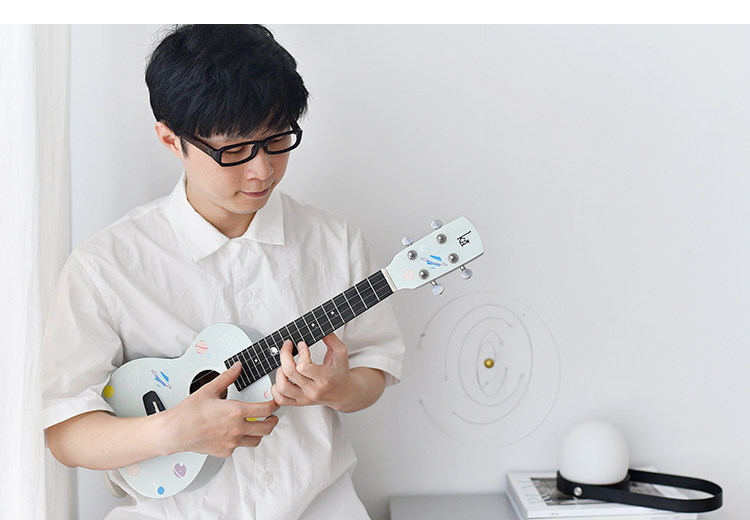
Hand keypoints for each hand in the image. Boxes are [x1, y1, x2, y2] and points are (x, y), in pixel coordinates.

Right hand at [164, 362, 279, 457]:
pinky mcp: (225, 451)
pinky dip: (242, 440)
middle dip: (273, 421)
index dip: (274, 405)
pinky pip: (240, 447)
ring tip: (257, 424)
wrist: (174, 432)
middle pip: (267, 428)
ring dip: (260, 432)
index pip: (266, 409)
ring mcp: (231, 442)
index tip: (274, 402)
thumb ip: (227, 377)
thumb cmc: (189, 412)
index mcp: (236, 412)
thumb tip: (237, 367)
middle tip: (273, 416)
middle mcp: (236, 429)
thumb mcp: (209, 389)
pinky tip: (237, 433)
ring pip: (256, 440)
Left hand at [271, 333, 356, 409]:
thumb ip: (330, 338)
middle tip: (287, 346)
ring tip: (285, 365)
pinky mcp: (300, 402)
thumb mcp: (340, 352)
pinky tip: (282, 378)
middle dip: (285, 355)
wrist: (344, 392)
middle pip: (290, 373)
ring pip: (282, 387)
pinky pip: (281, 400)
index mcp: (324, 378)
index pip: (304, 366)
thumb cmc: (341, 372)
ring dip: (279, 372)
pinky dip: (275, 389)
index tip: (302, 344)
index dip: (301, 353)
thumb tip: (317, 327)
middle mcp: (313, 390)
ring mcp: (305, 397)